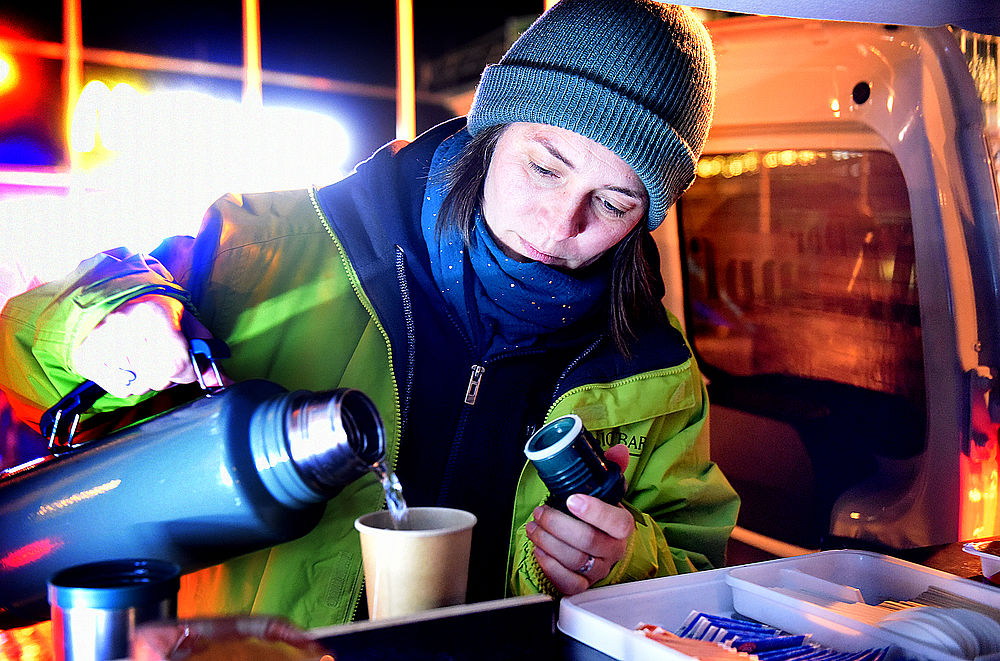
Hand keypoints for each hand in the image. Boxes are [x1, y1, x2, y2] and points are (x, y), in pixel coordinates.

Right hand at [71, 294, 227, 397]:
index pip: (178, 364)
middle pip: (161, 379)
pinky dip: (130, 382)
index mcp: (153, 315)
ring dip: (149, 378)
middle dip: (169, 374)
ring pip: (143, 387)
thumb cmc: (152, 309)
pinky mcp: (88, 359)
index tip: (188, 366)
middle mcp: (125, 329)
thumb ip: (204, 349)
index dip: (188, 371)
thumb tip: (221, 382)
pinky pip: (123, 389)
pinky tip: (127, 361)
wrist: (109, 296)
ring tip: (142, 354)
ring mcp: (103, 346)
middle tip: (161, 354)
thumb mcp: (183, 319)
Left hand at [525, 444, 632, 594]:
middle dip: (557, 524)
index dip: (594, 512)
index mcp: (622, 527)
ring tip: (533, 526)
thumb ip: (612, 467)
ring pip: (573, 560)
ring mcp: (599, 569)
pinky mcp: (583, 585)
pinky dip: (549, 566)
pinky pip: (568, 583)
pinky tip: (539, 549)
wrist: (600, 546)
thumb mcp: (607, 490)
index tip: (572, 499)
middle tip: (540, 511)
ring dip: (547, 541)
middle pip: (588, 541)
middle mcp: (613, 550)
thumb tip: (619, 449)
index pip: (616, 523)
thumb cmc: (600, 517)